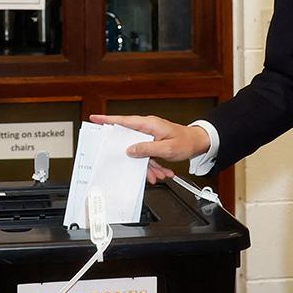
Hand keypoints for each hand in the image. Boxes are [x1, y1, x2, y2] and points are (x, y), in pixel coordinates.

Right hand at [89, 114, 210, 184]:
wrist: (198, 143)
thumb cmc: (186, 141)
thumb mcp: (166, 149)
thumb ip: (147, 149)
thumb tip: (130, 150)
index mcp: (148, 124)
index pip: (123, 121)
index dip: (107, 120)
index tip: (94, 118)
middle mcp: (147, 128)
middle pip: (129, 142)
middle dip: (133, 158)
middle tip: (139, 168)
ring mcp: (150, 136)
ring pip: (139, 152)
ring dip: (147, 166)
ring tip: (157, 174)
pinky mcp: (153, 143)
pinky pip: (147, 156)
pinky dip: (153, 165)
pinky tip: (161, 172)